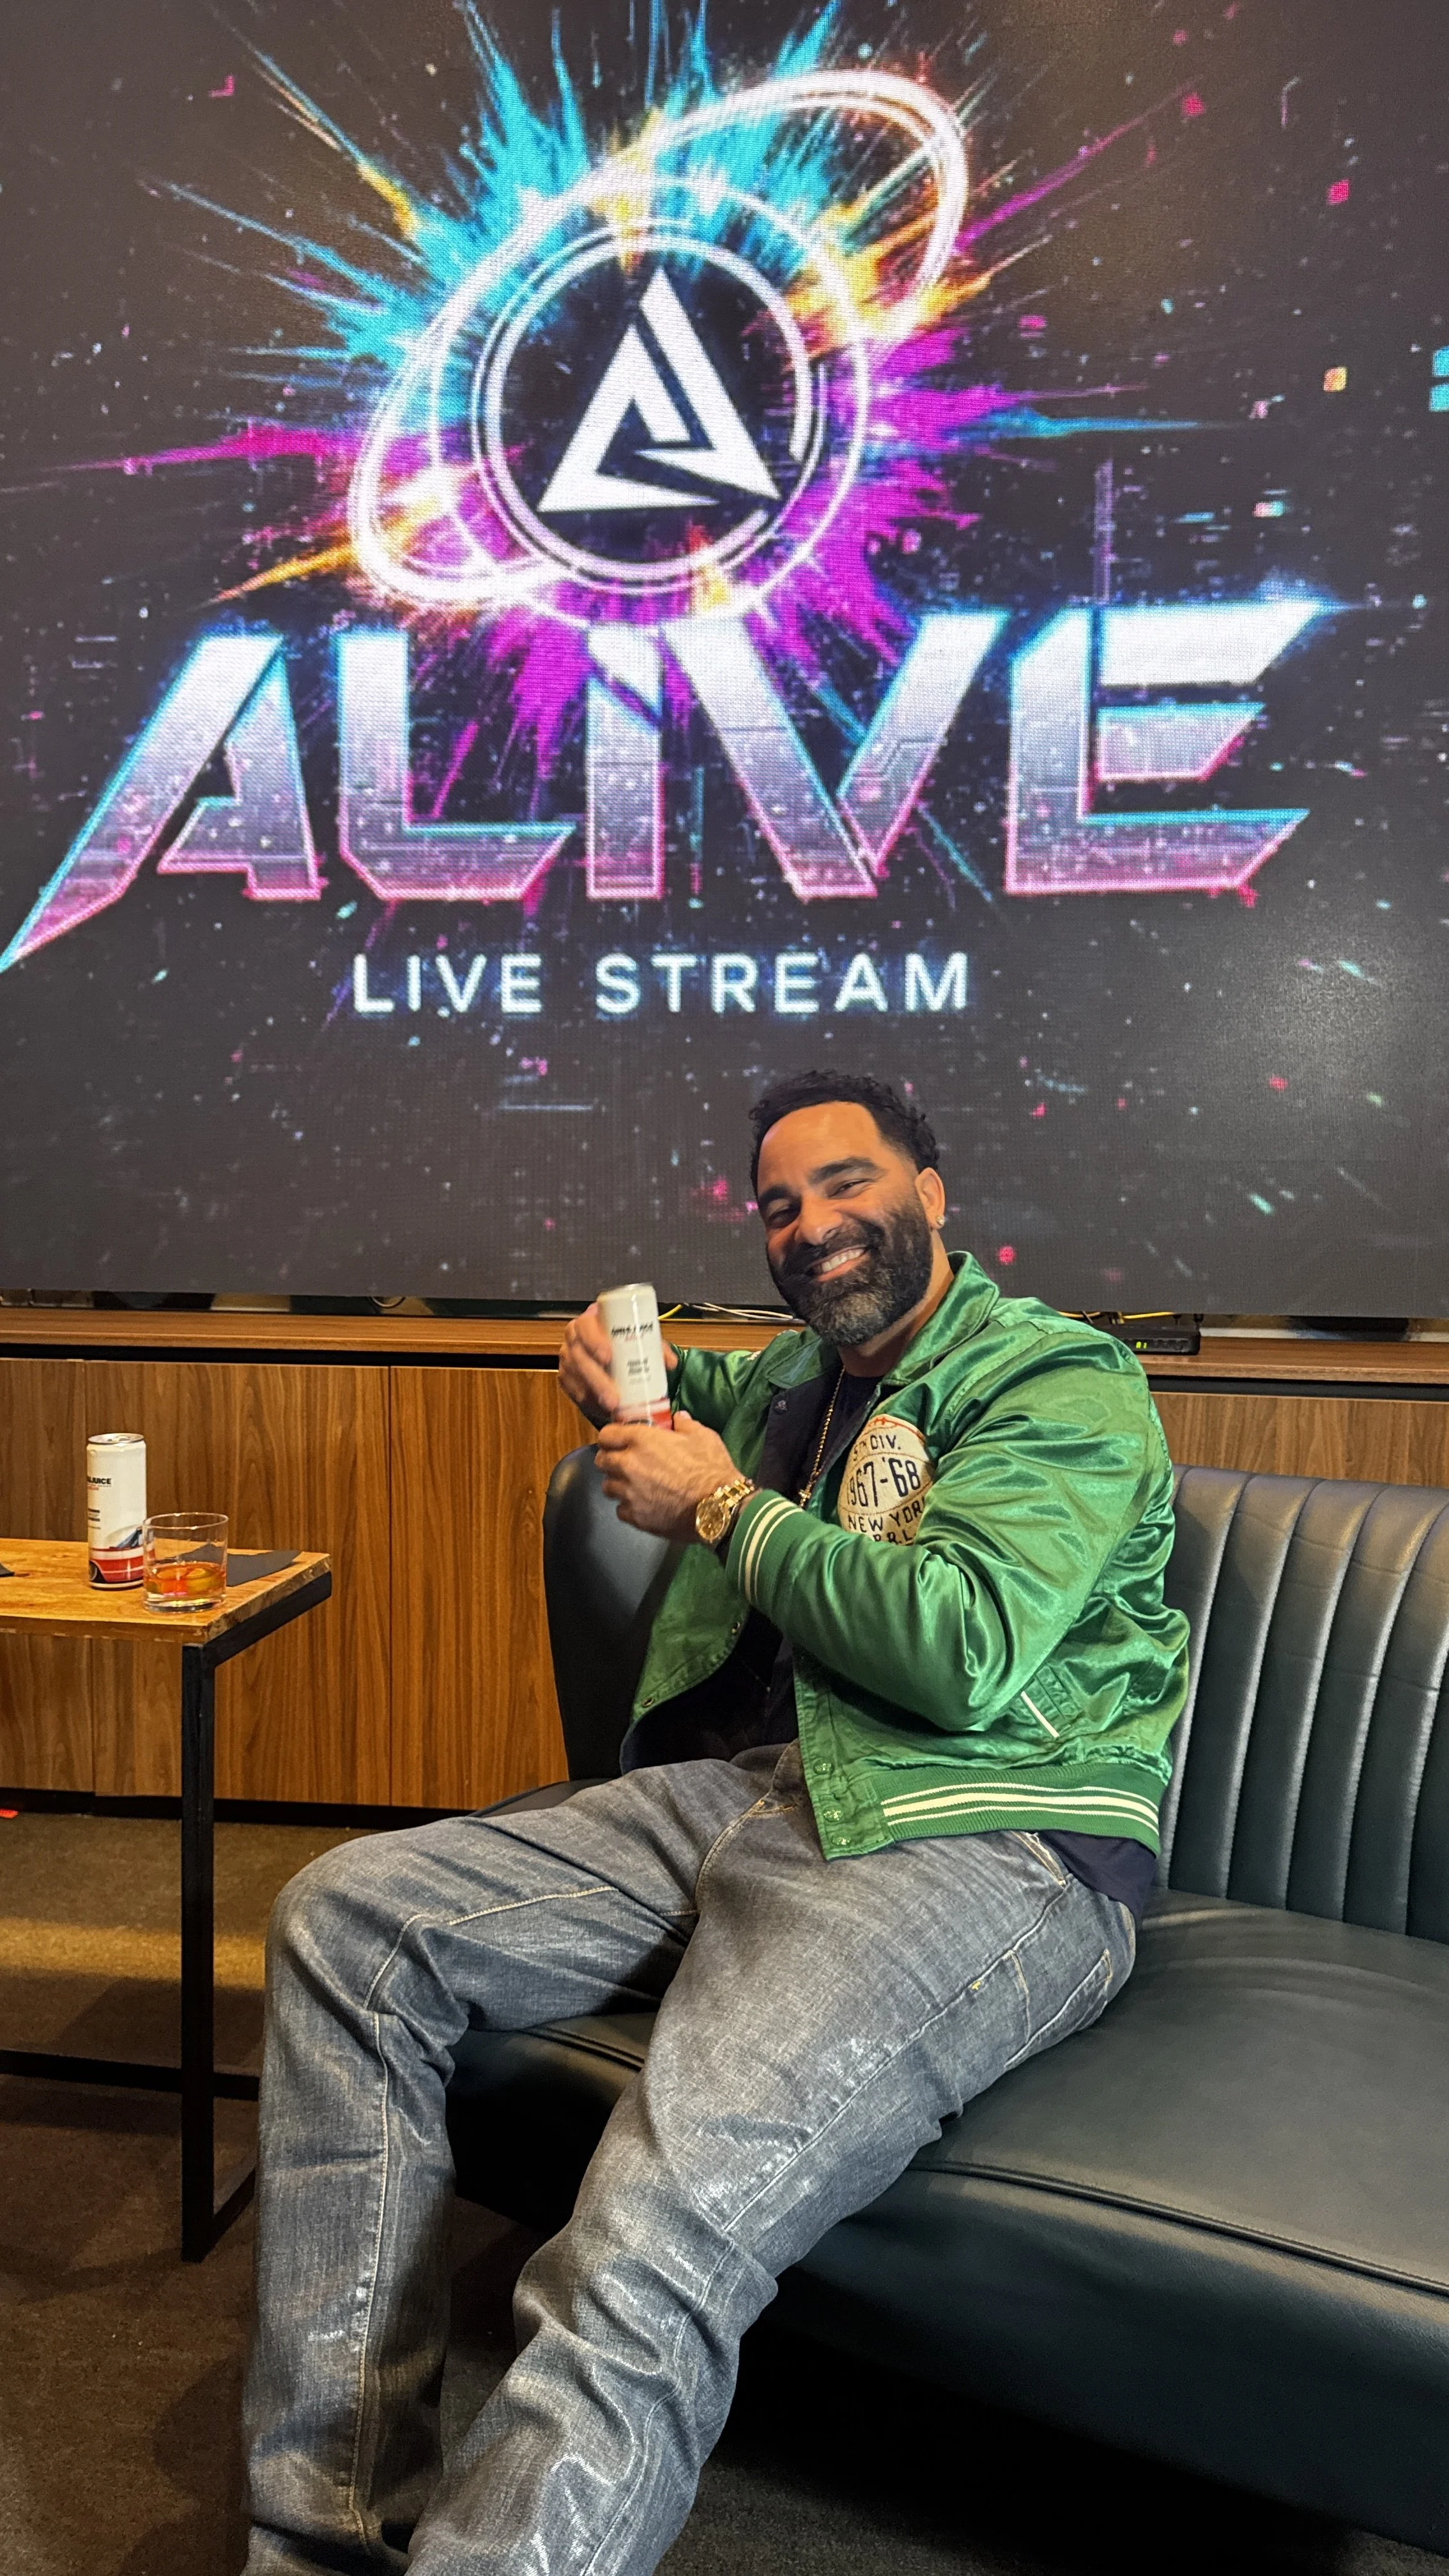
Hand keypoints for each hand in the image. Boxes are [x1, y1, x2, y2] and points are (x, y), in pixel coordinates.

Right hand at [559, 1300, 678, 1428]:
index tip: (608, 1357)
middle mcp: (575, 1339)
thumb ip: (656, 1348)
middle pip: (579, 1356)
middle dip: (597, 1378)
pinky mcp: (567, 1378)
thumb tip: (670, 1362)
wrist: (609, 1355)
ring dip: (594, 1393)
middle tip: (614, 1396)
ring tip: (612, 1406)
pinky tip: (600, 1407)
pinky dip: (587, 1399)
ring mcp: (569, 1359)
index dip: (594, 1341)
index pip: (585, 1326)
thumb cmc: (623, 1344)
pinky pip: (573, 1390)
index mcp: (591, 1322)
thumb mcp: (641, 1340)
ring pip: (575, 1376)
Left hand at [595, 1412, 740, 1542]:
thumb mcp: (703, 1436)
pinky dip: (628, 1507)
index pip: (606, 1435)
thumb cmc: (711, 1468)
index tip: (618, 1440)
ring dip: (618, 1484)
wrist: (718, 1507)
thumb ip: (685, 1425)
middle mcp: (628, 1465)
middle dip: (610, 1460)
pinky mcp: (635, 1517)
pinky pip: (620, 1510)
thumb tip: (678, 1418)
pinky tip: (643, 1505)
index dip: (611, 1437)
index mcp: (641, 1440)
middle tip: (625, 1462)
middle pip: (601, 1461)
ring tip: (634, 1486)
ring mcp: (629, 1493)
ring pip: (607, 1487)